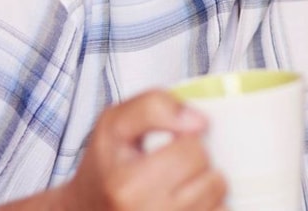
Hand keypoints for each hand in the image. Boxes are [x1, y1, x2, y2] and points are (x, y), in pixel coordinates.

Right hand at [63, 89, 227, 209]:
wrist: (88, 209)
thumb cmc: (106, 165)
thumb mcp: (115, 122)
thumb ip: (153, 106)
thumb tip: (199, 122)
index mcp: (128, 185)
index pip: (192, 151)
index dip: (187, 140)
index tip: (173, 142)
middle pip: (212, 179)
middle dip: (199, 166)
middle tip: (175, 166)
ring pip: (219, 201)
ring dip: (207, 188)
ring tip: (180, 185)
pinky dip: (210, 207)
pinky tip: (187, 203)